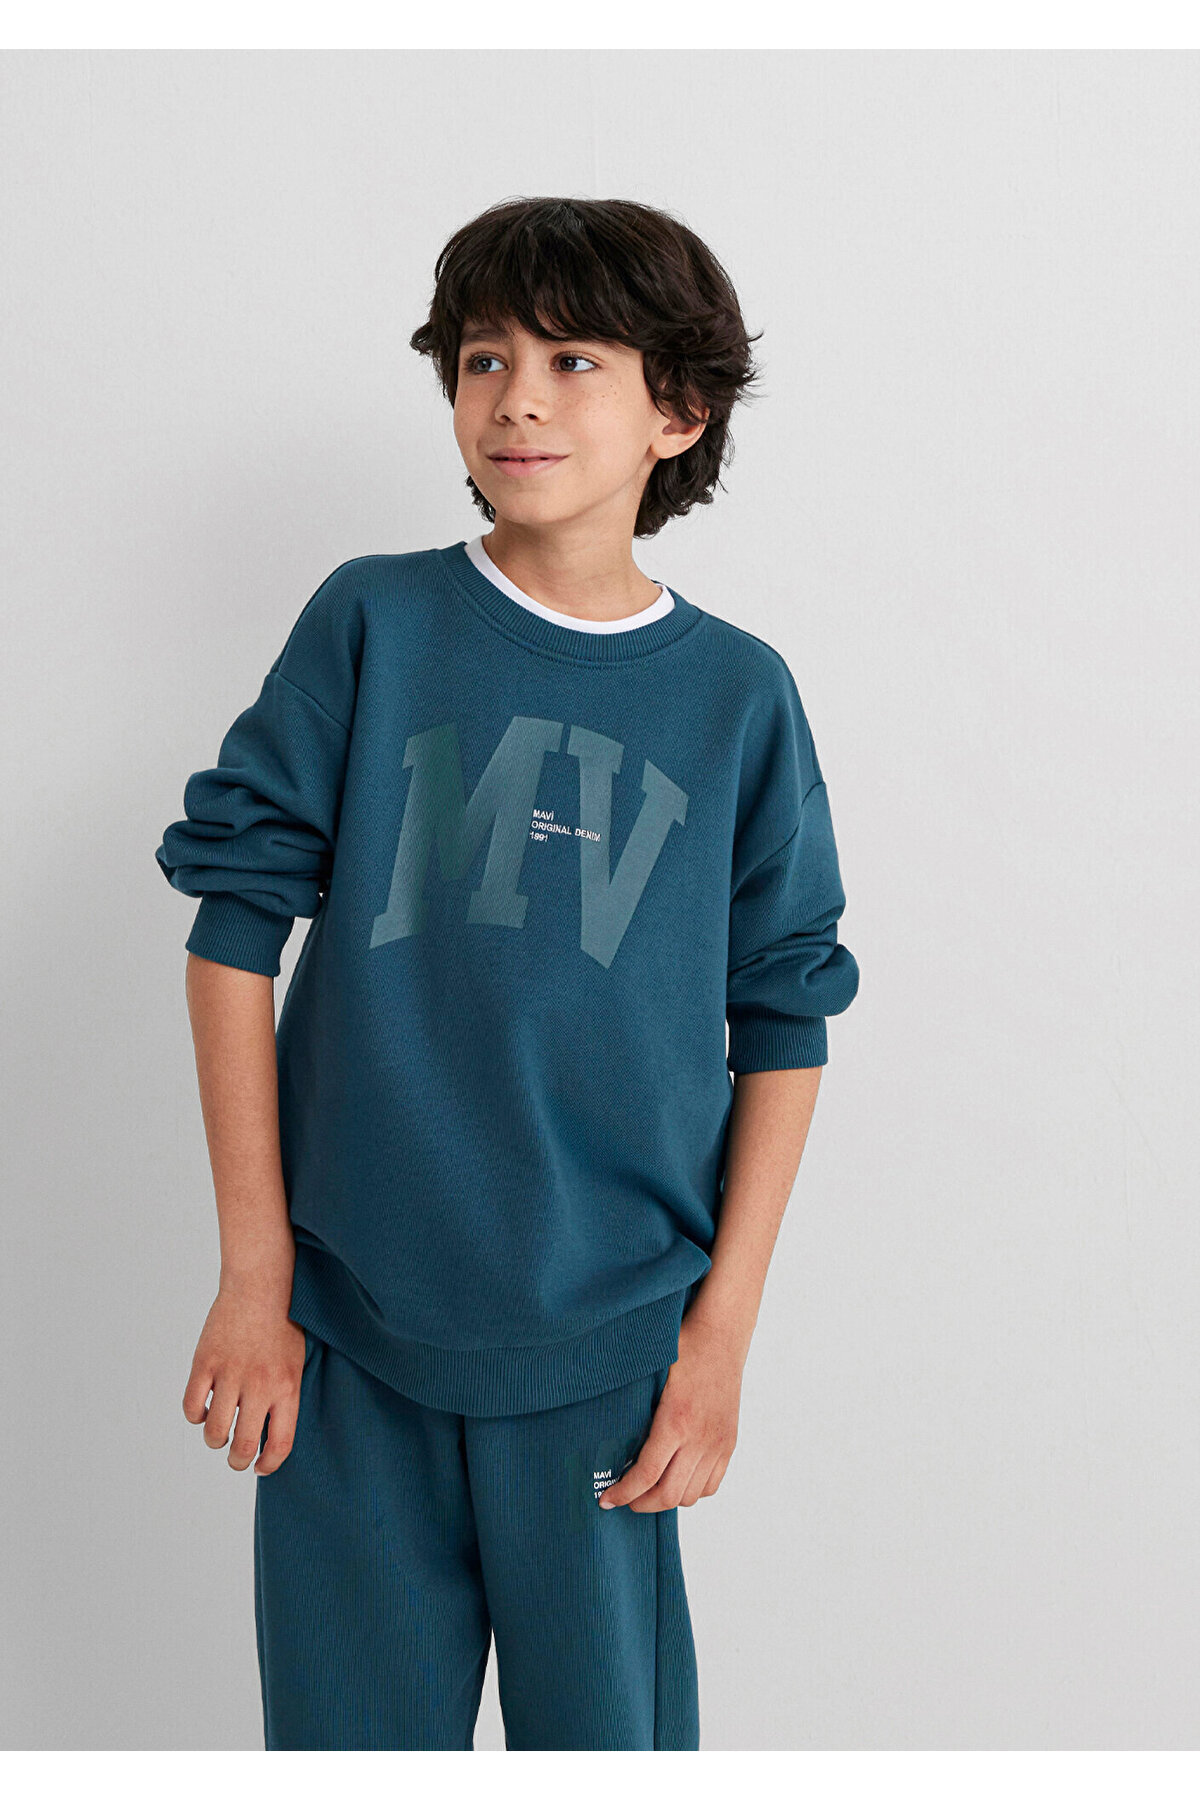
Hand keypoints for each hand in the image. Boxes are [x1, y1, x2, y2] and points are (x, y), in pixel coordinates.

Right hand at [182, 1283, 306, 1475]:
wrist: (260, 1285)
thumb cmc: (283, 1325)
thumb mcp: (295, 1362)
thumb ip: (284, 1397)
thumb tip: (270, 1434)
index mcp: (287, 1387)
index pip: (280, 1443)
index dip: (269, 1464)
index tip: (261, 1468)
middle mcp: (260, 1385)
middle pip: (245, 1445)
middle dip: (238, 1460)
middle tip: (236, 1458)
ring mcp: (231, 1374)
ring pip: (215, 1431)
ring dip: (215, 1440)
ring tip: (220, 1433)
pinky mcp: (205, 1363)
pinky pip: (192, 1406)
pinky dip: (196, 1415)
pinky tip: (203, 1408)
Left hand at [597, 1313, 746, 1512]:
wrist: (721, 1335)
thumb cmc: (682, 1346)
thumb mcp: (648, 1370)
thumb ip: (630, 1402)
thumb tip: (597, 1425)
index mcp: (675, 1421)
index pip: (647, 1475)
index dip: (623, 1493)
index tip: (606, 1499)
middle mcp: (700, 1438)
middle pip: (668, 1494)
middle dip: (641, 1503)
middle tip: (625, 1498)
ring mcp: (718, 1443)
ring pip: (691, 1495)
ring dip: (666, 1499)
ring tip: (648, 1489)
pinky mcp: (729, 1442)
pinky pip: (712, 1484)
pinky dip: (692, 1490)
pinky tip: (676, 1478)